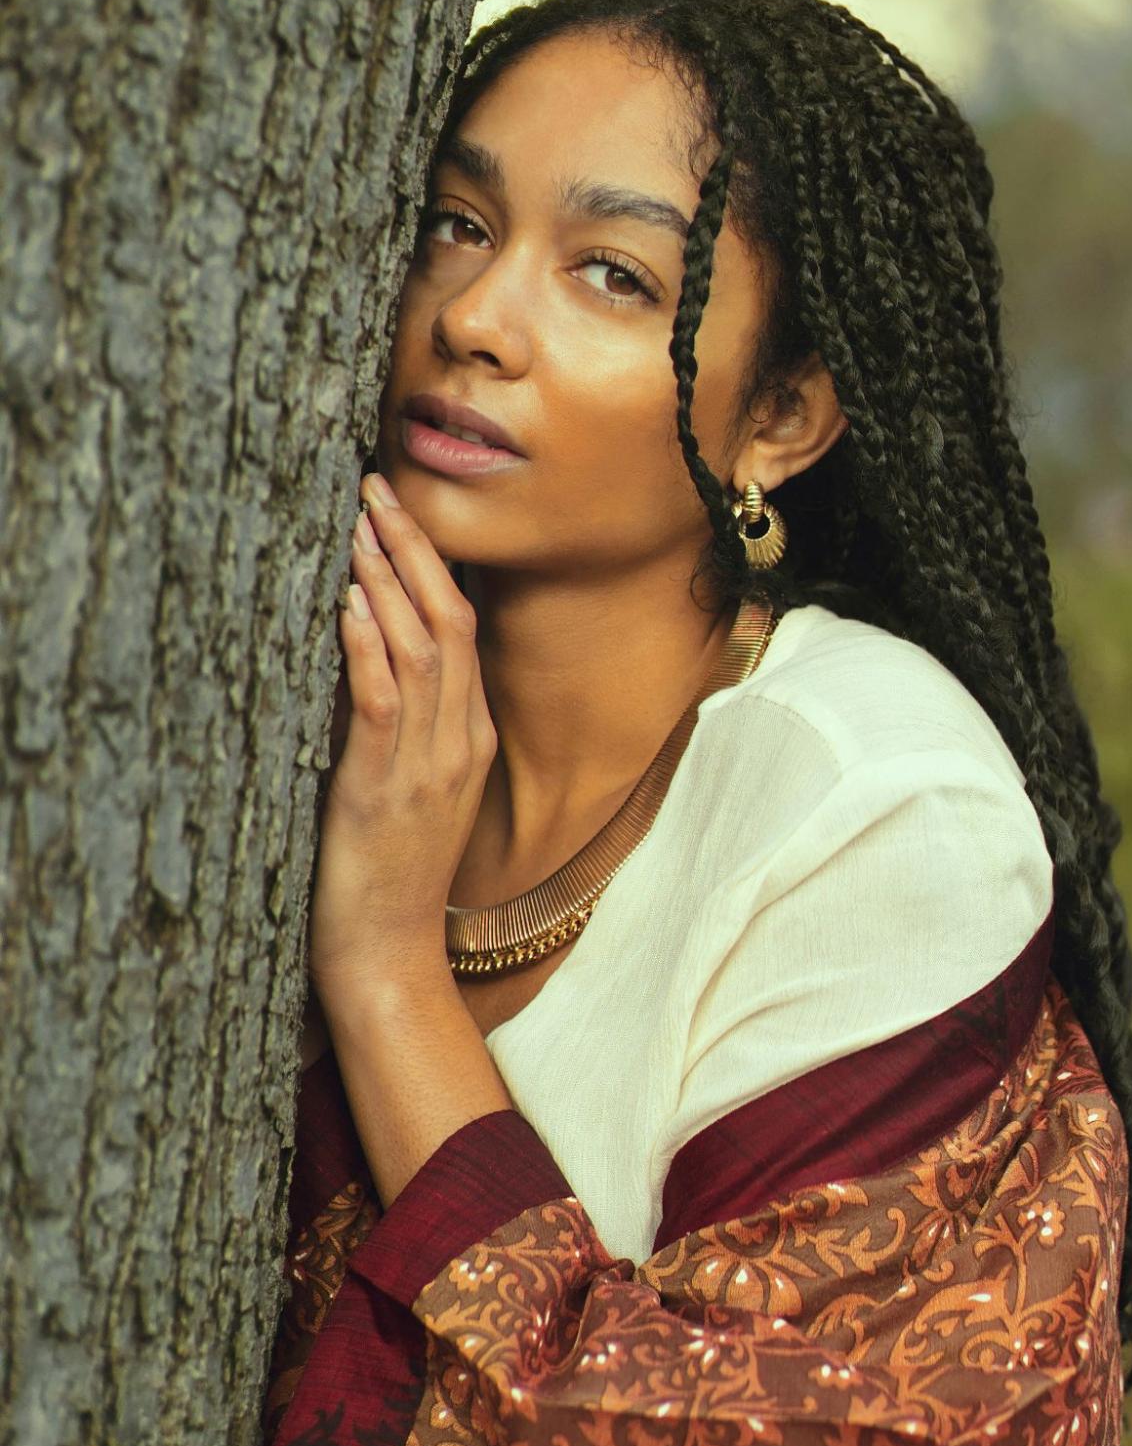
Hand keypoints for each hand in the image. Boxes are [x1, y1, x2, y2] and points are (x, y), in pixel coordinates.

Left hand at [307, 476, 496, 1000]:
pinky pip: (384, 700)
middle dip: (413, 549)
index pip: (465, 628)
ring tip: (358, 524)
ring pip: (423, 648)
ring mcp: (429, 765)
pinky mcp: (385, 788)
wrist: (388, 957)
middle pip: (452, 621)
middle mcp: (460, 742)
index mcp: (472, 739)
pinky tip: (344, 602)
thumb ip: (408, 728)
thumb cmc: (388, 877)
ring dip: (387, 580)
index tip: (396, 510)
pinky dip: (367, 644)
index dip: (433, 563)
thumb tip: (370, 656)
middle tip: (376, 488)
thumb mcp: (413, 791)